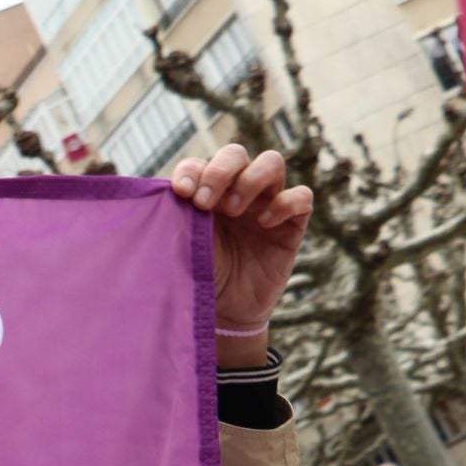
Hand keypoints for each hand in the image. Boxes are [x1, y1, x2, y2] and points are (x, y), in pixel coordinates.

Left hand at [171, 145, 311, 333]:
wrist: (225, 311)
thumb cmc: (200, 276)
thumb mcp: (182, 247)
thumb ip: (174, 219)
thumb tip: (163, 194)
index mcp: (206, 192)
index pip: (200, 163)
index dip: (192, 171)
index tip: (181, 193)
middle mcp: (237, 190)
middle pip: (235, 154)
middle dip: (219, 172)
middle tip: (205, 203)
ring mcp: (267, 203)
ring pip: (271, 162)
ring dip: (250, 180)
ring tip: (234, 211)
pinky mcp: (292, 222)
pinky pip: (301, 196)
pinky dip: (284, 203)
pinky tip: (265, 223)